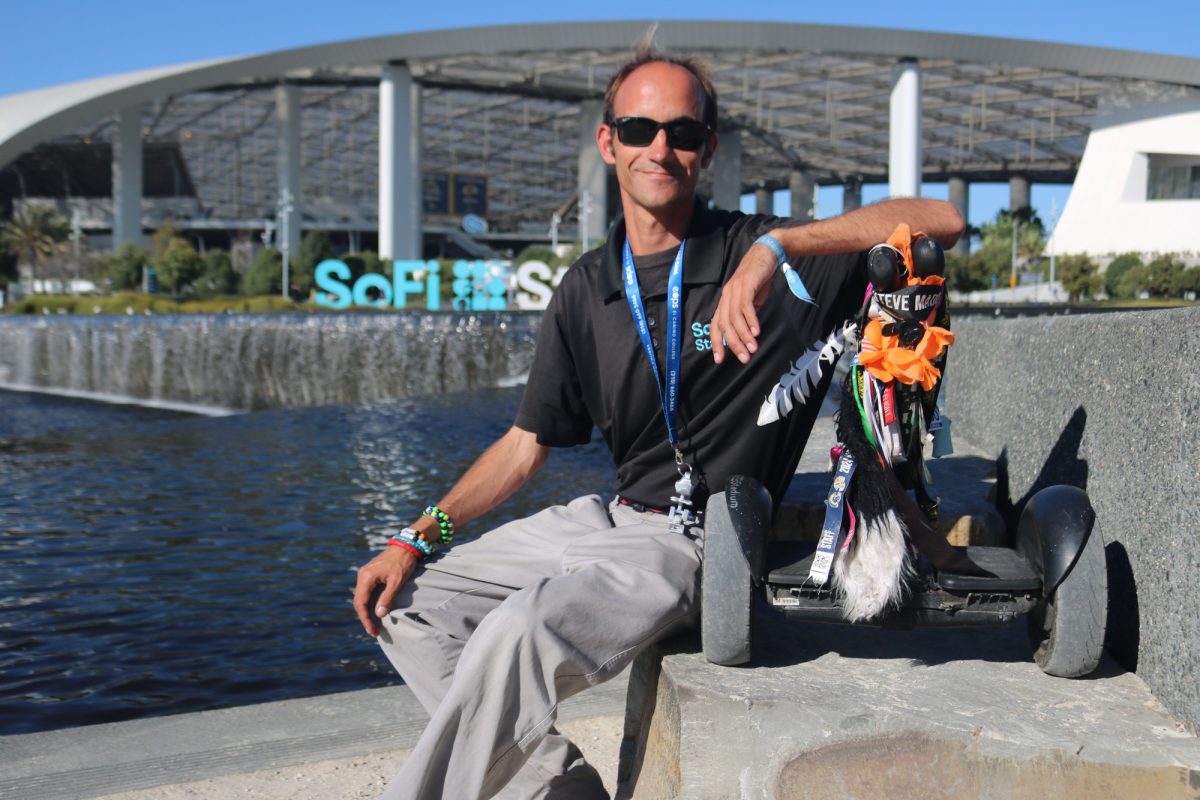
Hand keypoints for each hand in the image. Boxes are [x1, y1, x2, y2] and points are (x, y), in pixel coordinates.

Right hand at [353, 546, 419, 636]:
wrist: (407, 545)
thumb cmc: (403, 562)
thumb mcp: (397, 581)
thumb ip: (387, 598)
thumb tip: (378, 615)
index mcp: (366, 577)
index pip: (361, 603)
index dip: (365, 619)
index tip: (373, 631)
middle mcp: (362, 575)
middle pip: (358, 602)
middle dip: (365, 618)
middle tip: (374, 632)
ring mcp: (365, 574)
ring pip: (361, 597)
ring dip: (366, 611)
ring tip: (374, 625)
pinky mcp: (370, 574)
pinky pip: (366, 592)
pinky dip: (369, 603)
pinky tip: (375, 611)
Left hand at [710, 243, 775, 364]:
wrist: (765, 254)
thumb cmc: (758, 279)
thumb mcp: (751, 301)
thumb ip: (747, 316)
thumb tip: (748, 334)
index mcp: (725, 302)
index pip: (716, 326)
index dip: (716, 343)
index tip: (719, 360)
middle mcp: (726, 297)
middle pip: (725, 325)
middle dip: (733, 344)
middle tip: (744, 358)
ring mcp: (735, 290)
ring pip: (735, 318)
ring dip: (744, 335)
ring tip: (752, 348)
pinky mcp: (746, 284)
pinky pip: (746, 306)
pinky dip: (751, 320)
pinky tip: (756, 331)